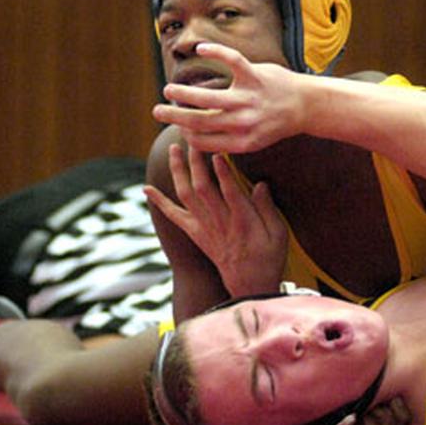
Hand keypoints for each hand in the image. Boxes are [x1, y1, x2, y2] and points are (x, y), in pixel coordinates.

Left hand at [143, 143, 286, 296]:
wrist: (248, 285)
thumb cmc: (267, 257)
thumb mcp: (278, 235)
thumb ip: (267, 209)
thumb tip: (260, 184)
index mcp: (242, 221)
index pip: (230, 192)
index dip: (222, 172)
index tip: (217, 152)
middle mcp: (219, 222)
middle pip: (203, 188)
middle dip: (196, 162)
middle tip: (192, 139)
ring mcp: (203, 227)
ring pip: (186, 196)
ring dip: (177, 172)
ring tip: (173, 150)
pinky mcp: (195, 232)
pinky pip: (173, 216)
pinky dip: (159, 202)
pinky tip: (147, 189)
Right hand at [152, 43, 304, 152]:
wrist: (306, 106)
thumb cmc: (276, 122)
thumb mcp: (253, 140)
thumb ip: (227, 141)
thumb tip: (197, 141)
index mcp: (241, 142)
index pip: (203, 142)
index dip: (185, 135)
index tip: (176, 128)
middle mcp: (243, 122)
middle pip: (198, 121)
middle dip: (174, 117)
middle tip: (157, 111)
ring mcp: (248, 98)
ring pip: (207, 96)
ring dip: (183, 93)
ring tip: (169, 89)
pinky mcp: (256, 76)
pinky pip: (232, 60)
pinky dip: (215, 51)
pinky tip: (201, 48)